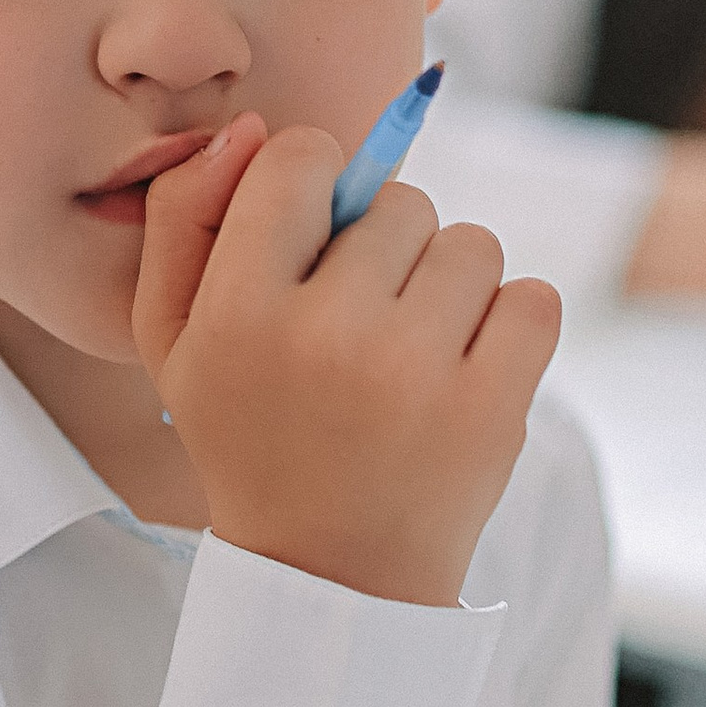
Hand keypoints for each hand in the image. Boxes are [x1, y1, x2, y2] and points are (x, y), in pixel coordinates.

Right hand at [133, 112, 561, 604]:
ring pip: (472, 244)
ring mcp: (416, 373)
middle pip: (400, 201)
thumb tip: (252, 128)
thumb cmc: (250, 434)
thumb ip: (184, 219)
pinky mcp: (492, 408)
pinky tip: (464, 372)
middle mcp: (326, 335)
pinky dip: (510, 326)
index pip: (304, 159)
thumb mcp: (173, 338)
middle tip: (361, 321)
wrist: (329, 578)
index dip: (317, 184)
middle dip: (389, 246)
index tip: (314, 240)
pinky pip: (533, 300)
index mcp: (239, 311)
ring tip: (413, 351)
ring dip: (451, 285)